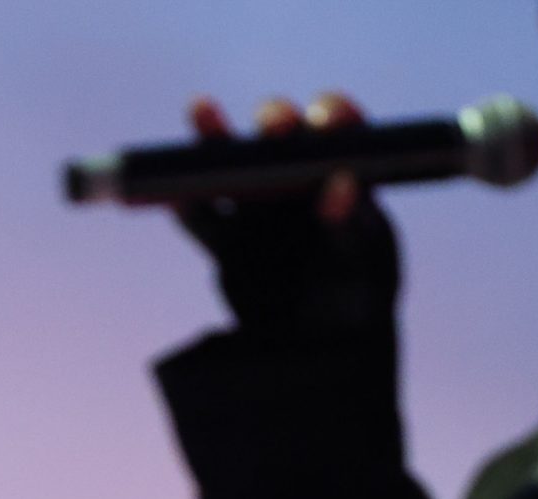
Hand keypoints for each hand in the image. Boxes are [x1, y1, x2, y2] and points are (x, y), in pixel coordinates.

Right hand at [175, 91, 401, 336]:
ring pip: (233, 169)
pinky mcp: (226, 242)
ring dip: (216, 140)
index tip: (326, 117)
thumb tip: (343, 184)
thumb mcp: (363, 269)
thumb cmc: (355, 305)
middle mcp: (297, 183)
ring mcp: (258, 211)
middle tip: (275, 122)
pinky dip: (187, 204)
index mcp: (344, 178)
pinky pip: (203, 218)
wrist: (312, 352)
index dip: (334, 116)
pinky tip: (174, 193)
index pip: (341, 135)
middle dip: (276, 122)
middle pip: (282, 140)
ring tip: (202, 107)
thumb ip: (352, 228)